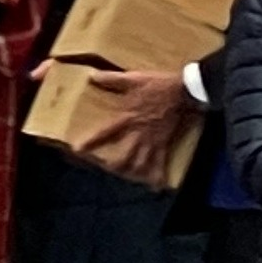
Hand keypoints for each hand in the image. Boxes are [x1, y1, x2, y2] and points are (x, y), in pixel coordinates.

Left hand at [76, 66, 196, 187]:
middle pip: (123, 157)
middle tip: (104, 168)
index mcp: (127, 119)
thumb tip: (91, 76)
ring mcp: (153, 141)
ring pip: (141, 164)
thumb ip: (111, 79)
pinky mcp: (165, 143)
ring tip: (126, 178)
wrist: (184, 91)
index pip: (105, 133)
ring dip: (133, 173)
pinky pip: (162, 162)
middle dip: (113, 166)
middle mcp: (138, 134)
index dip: (91, 142)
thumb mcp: (133, 78)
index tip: (77, 150)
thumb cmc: (158, 85)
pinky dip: (158, 175)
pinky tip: (156, 187)